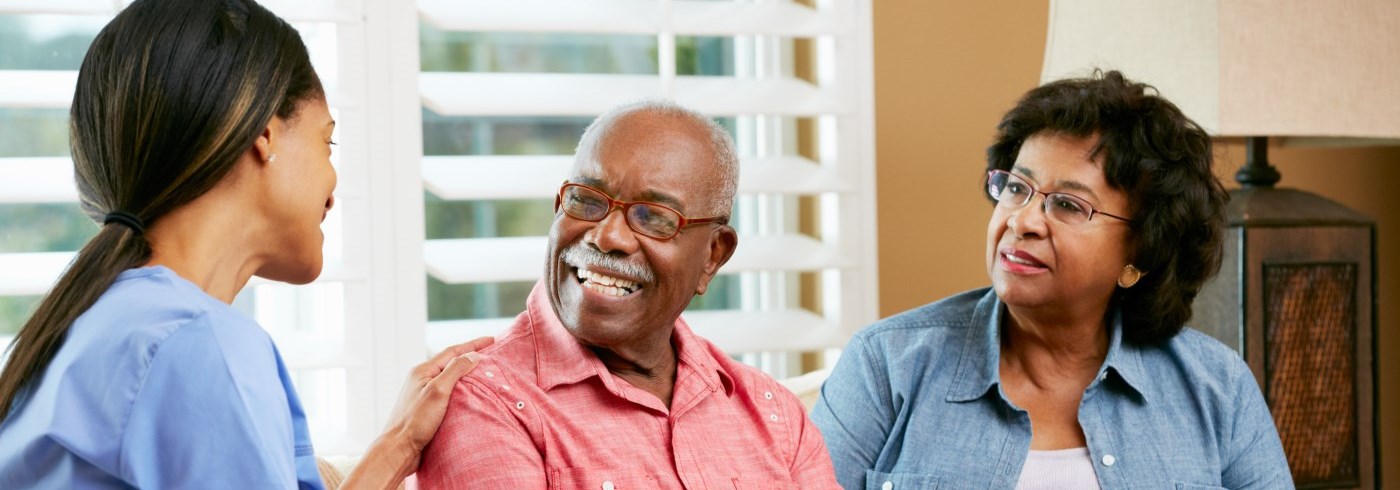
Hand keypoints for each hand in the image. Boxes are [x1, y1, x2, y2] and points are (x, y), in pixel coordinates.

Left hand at [343, 337, 493, 489]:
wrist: (398, 449)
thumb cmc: (416, 421)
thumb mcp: (438, 391)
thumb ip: (455, 370)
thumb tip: (473, 355)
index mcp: (423, 371)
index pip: (453, 351)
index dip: (474, 344)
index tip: (492, 339)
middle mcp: (421, 379)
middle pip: (450, 361)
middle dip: (470, 355)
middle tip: (489, 352)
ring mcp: (423, 394)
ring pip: (448, 377)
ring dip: (465, 371)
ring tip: (481, 370)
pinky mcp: (426, 409)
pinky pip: (447, 391)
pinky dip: (460, 387)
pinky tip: (467, 393)